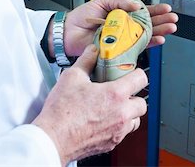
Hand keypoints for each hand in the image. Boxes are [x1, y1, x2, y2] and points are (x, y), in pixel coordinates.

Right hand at [32, 44, 147, 165]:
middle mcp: (122, 113)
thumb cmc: (61, 111)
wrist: (52, 139)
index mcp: (116, 94)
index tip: (130, 74)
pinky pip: (123, 133)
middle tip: (121, 93)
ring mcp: (118, 131)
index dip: (137, 74)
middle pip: (142, 103)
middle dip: (134, 97)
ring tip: (114, 108)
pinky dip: (119, 127)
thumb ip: (86, 61)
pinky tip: (105, 120)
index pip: (141, 79)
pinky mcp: (111, 143)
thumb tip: (92, 51)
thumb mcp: (72, 77)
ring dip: (129, 113)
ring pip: (136, 120)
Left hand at [61, 0, 177, 56]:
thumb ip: (120, 0)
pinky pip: (137, 48)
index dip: (155, 10)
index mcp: (122, 14)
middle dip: (162, 21)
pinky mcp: (119, 49)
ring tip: (171, 28)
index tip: (166, 8)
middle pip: (148, 24)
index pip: (142, 12)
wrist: (69, 32)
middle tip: (173, 19)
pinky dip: (148, 44)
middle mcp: (125, 27)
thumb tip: (137, 5)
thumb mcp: (103, 1)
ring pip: (145, 35)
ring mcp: (123, 39)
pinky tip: (158, 40)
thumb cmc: (83, 17)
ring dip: (159, 32)